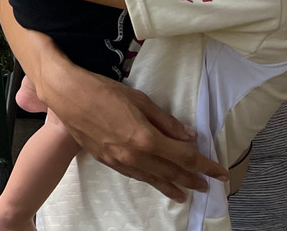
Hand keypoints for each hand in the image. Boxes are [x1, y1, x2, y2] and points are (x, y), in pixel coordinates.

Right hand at [36, 56, 227, 200]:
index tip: (220, 172)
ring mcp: (121, 161)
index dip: (206, 166)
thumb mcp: (139, 99)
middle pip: (172, 172)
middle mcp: (136, 155)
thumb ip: (165, 120)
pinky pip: (135, 176)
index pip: (185, 157)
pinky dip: (150, 181)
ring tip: (185, 193)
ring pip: (153, 179)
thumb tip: (188, 135)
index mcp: (147, 138)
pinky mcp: (108, 161)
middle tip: (208, 186)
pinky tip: (155, 182)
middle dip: (193, 180)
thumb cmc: (101, 91)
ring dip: (172, 186)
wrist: (66, 95)